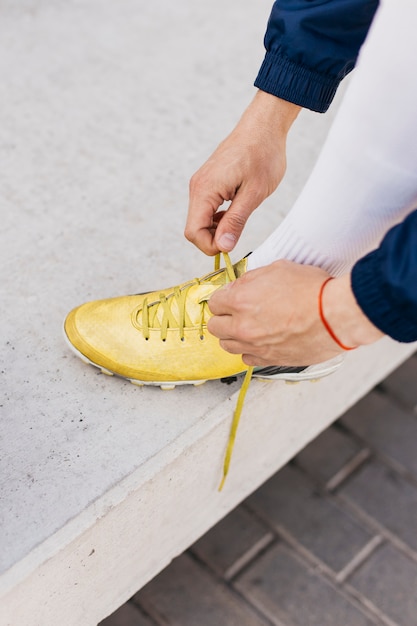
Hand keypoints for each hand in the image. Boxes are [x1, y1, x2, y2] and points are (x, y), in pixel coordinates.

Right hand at [185, 91, 300, 255]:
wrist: (263, 127)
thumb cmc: (263, 155)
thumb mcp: (254, 194)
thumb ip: (236, 221)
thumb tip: (223, 247)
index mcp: (205, 190)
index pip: (194, 232)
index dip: (211, 246)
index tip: (232, 245)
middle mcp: (197, 187)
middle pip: (194, 228)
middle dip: (214, 239)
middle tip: (239, 234)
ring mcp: (201, 184)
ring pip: (200, 220)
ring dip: (217, 228)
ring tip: (241, 219)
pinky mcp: (208, 183)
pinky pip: (206, 209)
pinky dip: (218, 218)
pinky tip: (236, 211)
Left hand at [207, 260, 383, 365]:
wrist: (336, 315)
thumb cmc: (313, 290)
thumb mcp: (278, 268)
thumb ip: (252, 278)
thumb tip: (240, 285)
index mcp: (241, 300)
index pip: (213, 302)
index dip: (223, 298)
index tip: (230, 298)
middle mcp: (243, 326)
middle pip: (215, 327)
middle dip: (224, 318)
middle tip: (237, 313)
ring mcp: (255, 345)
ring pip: (227, 345)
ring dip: (234, 336)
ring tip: (248, 327)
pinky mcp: (269, 360)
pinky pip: (247, 359)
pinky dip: (250, 350)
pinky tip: (261, 341)